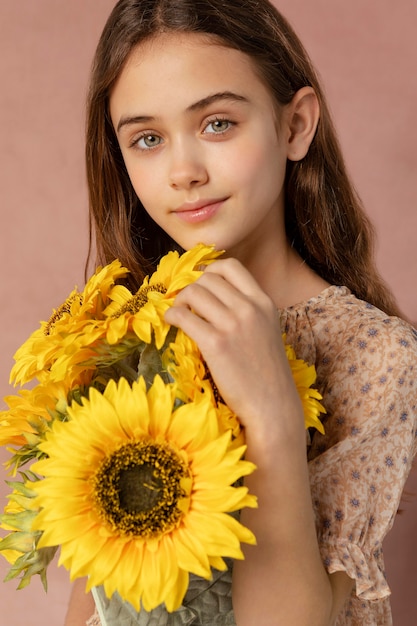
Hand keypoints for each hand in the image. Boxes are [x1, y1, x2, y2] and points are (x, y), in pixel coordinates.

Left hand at [164, 258, 303, 441]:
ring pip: (193, 293)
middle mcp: (249, 308)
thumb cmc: (267, 372)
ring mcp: (233, 325)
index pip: (231, 267)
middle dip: (191, 289)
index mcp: (264, 302)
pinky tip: (172, 323)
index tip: (201, 285)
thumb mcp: (268, 330)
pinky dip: (172, 316)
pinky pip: (183, 316)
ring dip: (180, 301)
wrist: (273, 404)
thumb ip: (249, 311)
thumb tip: (216, 297)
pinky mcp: (216, 344)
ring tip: (179, 315)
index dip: (210, 271)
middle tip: (186, 305)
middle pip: (207, 279)